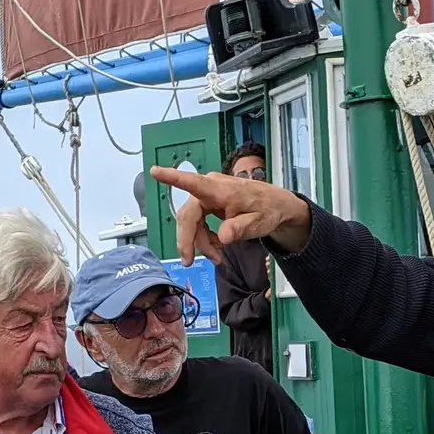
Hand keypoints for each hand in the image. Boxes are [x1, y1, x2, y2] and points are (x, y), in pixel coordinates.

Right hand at [150, 166, 311, 265]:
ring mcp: (208, 195)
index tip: (155, 171)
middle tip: (189, 262)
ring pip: (192, 222)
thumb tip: (223, 237)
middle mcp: (210, 188)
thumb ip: (240, 229)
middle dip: (188, 241)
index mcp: (221, 190)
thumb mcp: (259, 223)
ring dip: (200, 242)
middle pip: (188, 216)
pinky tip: (217, 247)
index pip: (193, 182)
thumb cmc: (268, 210)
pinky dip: (204, 238)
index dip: (172, 178)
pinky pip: (198, 223)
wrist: (277, 206)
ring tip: (217, 257)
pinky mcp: (209, 203)